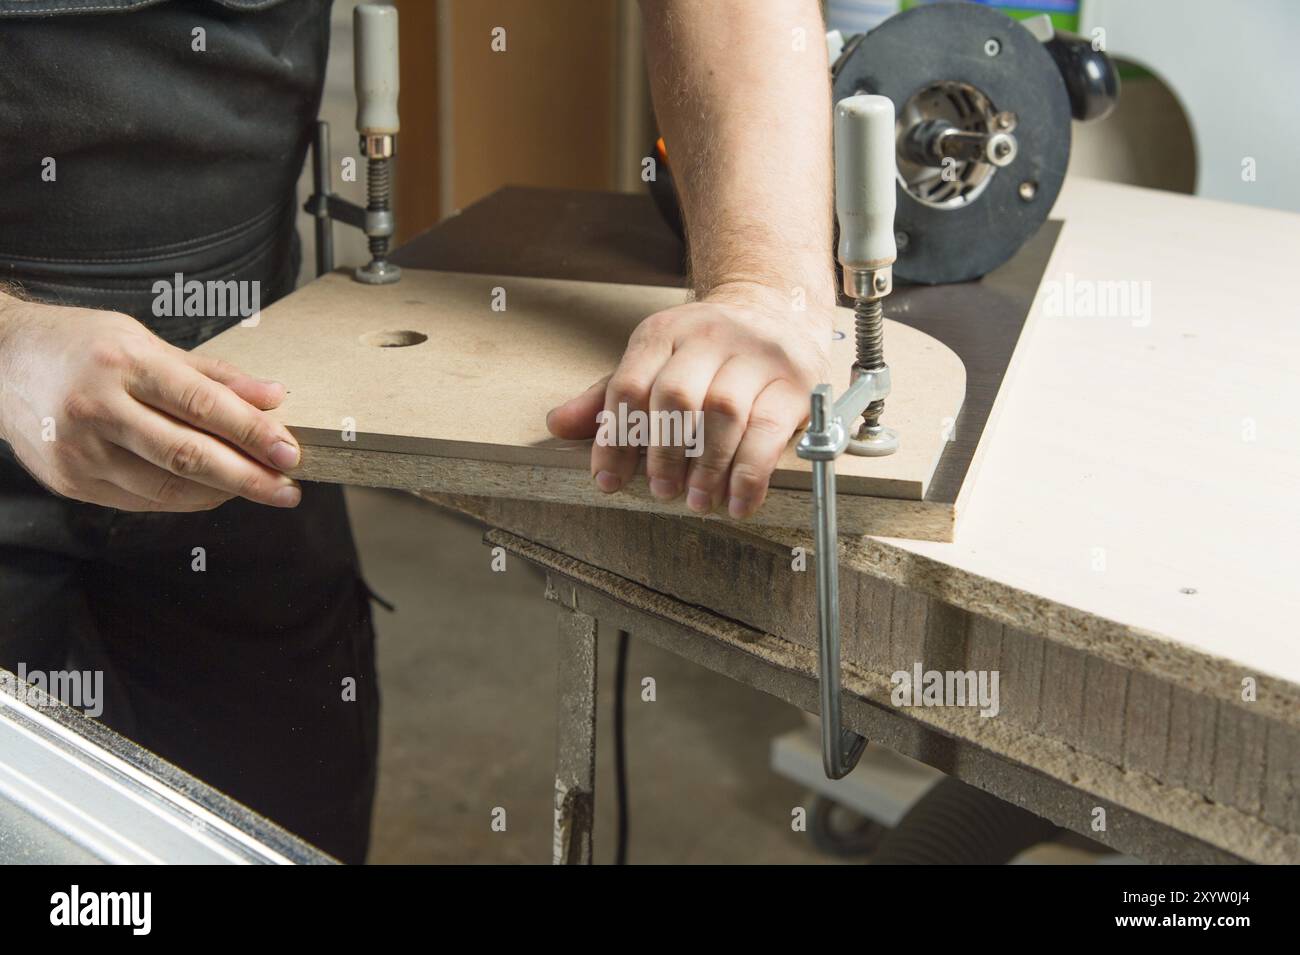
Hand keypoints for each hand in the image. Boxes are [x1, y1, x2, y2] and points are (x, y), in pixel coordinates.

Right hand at [0, 296, 300, 511]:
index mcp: (123, 364)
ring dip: (222, 493)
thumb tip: (274, 397)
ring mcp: (80, 452)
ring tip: (259, 489)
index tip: (291, 453)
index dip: (252, 433)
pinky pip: (144, 500)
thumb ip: (213, 375)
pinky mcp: (72, 483)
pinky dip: (186, 498)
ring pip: (168, 487)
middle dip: (248, 478)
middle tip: (289, 491)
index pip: (202, 405)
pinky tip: (213, 491)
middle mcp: (97, 409)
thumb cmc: (84, 347)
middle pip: (188, 456)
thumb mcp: (146, 342)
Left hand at [547, 282, 831, 518]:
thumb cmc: (705, 353)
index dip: (614, 438)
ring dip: (706, 467)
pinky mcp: (792, 383)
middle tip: (661, 491)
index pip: (630, 385)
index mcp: (664, 332)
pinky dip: (750, 474)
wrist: (777, 314)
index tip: (609, 480)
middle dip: (663, 453)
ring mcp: (755, 356)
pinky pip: (769, 431)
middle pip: (676, 396)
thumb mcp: (652, 363)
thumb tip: (557, 424)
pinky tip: (737, 501)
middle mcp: (709, 336)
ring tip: (697, 501)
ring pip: (724, 413)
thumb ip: (607, 397)